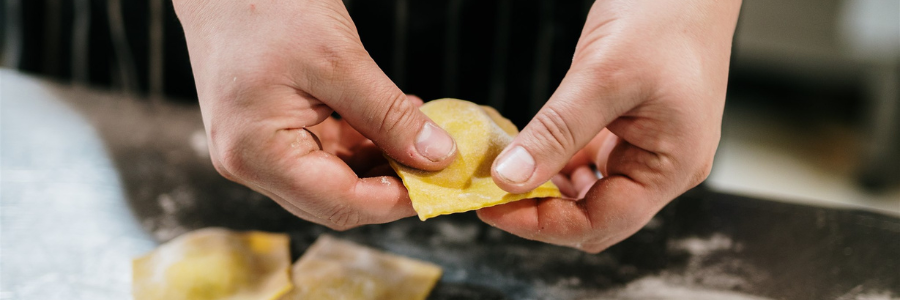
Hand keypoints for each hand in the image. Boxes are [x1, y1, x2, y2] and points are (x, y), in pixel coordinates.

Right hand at [174, 0, 456, 229]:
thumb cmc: (266, 6)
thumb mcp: (339, 60)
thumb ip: (389, 116)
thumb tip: (437, 156)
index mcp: (256, 154)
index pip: (339, 202)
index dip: (397, 200)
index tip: (442, 183)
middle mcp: (251, 162)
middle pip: (336, 199)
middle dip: (392, 185)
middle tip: (439, 164)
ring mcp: (258, 148)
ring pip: (335, 178)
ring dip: (381, 162)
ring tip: (422, 137)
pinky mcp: (271, 130)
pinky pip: (327, 150)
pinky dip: (364, 141)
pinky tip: (394, 121)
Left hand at [480, 0, 740, 251]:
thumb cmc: (664, 16)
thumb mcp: (601, 76)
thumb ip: (555, 134)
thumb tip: (508, 180)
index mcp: (671, 166)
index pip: (600, 222)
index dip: (542, 225)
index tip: (490, 209)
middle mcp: (664, 168)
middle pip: (595, 217)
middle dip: (542, 211)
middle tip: (489, 194)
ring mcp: (650, 151)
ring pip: (589, 194)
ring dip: (546, 189)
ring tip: (503, 172)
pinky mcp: (634, 131)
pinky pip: (590, 165)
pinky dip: (557, 164)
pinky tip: (528, 151)